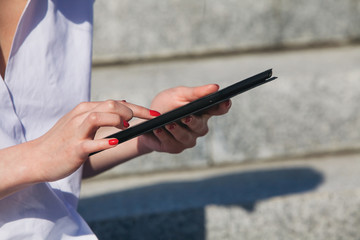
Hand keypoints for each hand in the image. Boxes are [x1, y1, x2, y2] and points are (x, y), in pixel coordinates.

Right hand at [28, 100, 154, 181]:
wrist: (37, 158)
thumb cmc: (62, 141)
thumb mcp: (81, 122)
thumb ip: (101, 112)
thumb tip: (123, 103)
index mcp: (85, 110)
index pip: (116, 103)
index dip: (138, 108)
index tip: (155, 115)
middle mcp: (81, 116)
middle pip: (110, 105)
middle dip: (133, 111)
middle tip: (145, 121)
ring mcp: (76, 132)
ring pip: (98, 117)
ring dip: (116, 120)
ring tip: (128, 126)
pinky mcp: (73, 148)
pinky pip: (90, 143)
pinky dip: (104, 142)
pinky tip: (117, 142)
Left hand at [138, 84, 231, 153]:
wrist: (146, 119)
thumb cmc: (166, 105)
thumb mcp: (178, 95)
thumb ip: (196, 93)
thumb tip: (215, 87)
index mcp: (203, 112)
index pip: (218, 110)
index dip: (223, 106)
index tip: (225, 101)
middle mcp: (198, 127)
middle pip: (201, 127)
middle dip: (193, 122)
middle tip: (186, 117)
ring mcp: (187, 139)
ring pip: (186, 137)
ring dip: (177, 131)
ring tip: (168, 124)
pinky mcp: (175, 147)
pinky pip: (171, 143)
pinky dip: (164, 135)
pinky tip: (157, 130)